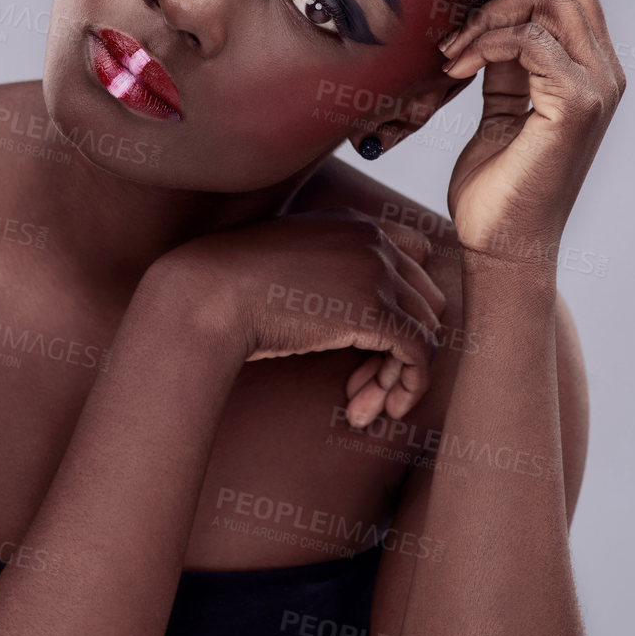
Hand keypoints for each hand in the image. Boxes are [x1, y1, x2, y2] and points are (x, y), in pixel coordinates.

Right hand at [158, 207, 446, 426]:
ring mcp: (378, 271)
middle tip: (361, 386)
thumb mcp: (289, 266)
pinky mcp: (375, 310)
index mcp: (354, 223)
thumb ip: (327, 274)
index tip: (374, 343)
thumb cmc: (232, 290)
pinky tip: (372, 412)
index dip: (404, 305)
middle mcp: (373, 239)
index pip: (416, 260)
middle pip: (425, 300)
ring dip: (397, 375)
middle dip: (403, 346)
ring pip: (425, 330)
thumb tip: (350, 316)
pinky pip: (419, 354)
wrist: (208, 295)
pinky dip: (406, 387)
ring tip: (360, 406)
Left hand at [438, 0, 625, 263]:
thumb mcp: (503, 108)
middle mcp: (604, 74)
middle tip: (455, 39)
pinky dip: (484, 44)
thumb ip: (509, 66)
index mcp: (592, 71)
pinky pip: (530, 39)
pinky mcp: (576, 104)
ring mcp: (597, 88)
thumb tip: (493, 24)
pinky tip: (457, 70)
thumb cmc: (499, 185)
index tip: (466, 27)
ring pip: (549, 1)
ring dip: (487, 19)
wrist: (502, 244)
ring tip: (452, 56)